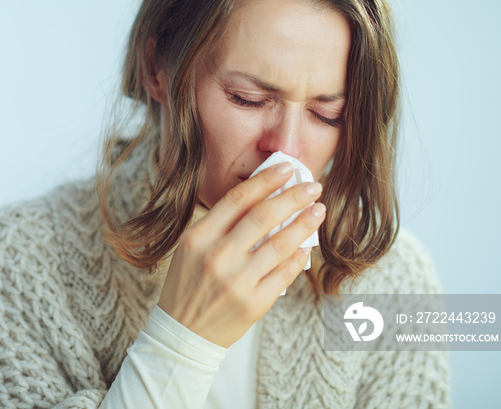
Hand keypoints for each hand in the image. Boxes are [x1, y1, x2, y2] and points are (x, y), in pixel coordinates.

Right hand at [156, 162, 324, 347]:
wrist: (182, 332)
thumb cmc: (188, 284)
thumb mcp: (191, 247)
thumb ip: (220, 224)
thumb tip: (262, 198)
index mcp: (199, 237)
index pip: (238, 199)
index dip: (265, 180)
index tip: (286, 168)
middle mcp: (218, 256)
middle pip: (263, 216)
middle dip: (293, 197)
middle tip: (312, 187)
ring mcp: (237, 281)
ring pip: (281, 243)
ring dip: (304, 223)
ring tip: (318, 210)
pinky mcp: (255, 303)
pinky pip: (285, 273)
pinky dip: (300, 256)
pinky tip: (308, 245)